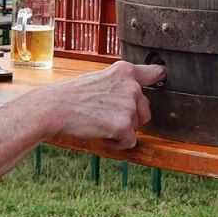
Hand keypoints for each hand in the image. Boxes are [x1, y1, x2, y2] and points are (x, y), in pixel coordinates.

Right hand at [37, 59, 164, 149]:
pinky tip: (100, 136)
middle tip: (104, 117)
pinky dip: (116, 144)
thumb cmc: (70, 95)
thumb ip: (119, 84)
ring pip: (136, 127)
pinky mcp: (124, 125)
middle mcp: (132, 86)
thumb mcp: (99, 79)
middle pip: (145, 110)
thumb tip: (134, 95)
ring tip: (98, 125)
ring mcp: (129, 106)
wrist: (55, 108)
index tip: (162, 76)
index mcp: (125, 72)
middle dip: (129, 118)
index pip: (154, 73)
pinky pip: (129, 142)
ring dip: (121, 131)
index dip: (158, 77)